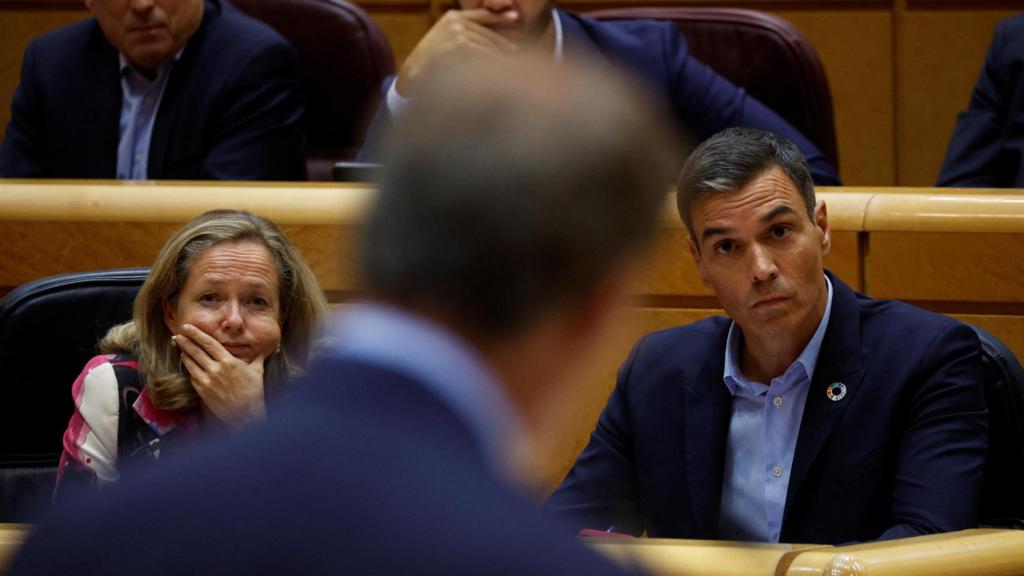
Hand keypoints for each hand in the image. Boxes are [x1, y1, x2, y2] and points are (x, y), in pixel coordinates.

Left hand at [174, 324, 268, 428]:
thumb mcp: (257, 371)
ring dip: (184, 354)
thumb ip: (257, 358)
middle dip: (185, 341)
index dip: (196, 334)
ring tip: (180, 347)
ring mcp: (207, 381)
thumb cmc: (254, 392)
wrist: (246, 414)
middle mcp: (216, 370)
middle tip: (178, 334)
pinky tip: (188, 365)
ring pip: (191, 363)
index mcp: (229, 361)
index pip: (209, 343)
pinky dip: (189, 369)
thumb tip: (263, 350)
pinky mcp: (203, 392)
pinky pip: (193, 377)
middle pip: (196, 351)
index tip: (188, 327)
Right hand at [395, 8, 518, 95]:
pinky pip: (484, 54)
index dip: (500, 17)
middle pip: (488, 33)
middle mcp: (456, 22)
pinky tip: (501, 70)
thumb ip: (464, 34)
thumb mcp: (444, 41)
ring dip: (500, 56)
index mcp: (453, 17)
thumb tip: (489, 40)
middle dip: (503, 44)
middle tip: (516, 52)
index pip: (483, 15)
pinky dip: (493, 63)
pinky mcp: (460, 45)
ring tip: (511, 65)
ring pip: (488, 45)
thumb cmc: (429, 62)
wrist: (412, 74)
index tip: (515, 18)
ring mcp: (458, 33)